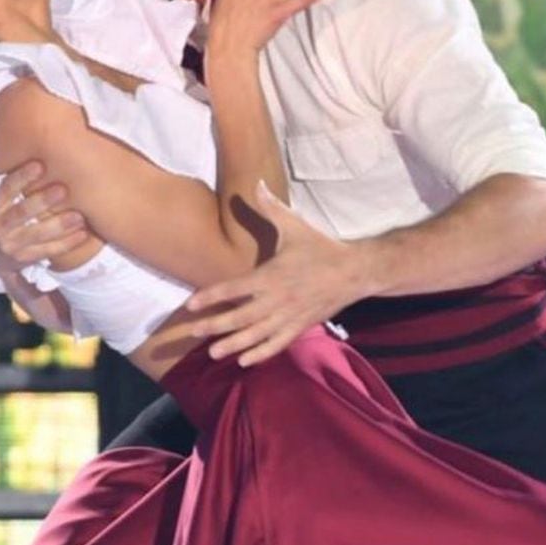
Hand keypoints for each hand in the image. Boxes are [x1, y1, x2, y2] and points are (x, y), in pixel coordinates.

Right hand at [0, 161, 89, 271]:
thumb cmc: (6, 216)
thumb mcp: (2, 201)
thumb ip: (17, 183)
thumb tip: (43, 148)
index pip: (5, 189)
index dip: (22, 178)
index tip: (40, 165)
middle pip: (20, 213)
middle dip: (42, 201)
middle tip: (63, 190)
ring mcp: (8, 246)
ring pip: (36, 235)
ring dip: (59, 225)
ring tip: (79, 216)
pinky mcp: (23, 260)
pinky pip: (47, 251)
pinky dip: (66, 243)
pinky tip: (83, 233)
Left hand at [184, 183, 370, 365]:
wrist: (355, 271)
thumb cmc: (321, 247)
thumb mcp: (295, 226)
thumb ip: (271, 208)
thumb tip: (256, 183)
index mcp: (272, 275)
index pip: (235, 288)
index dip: (211, 296)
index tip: (191, 305)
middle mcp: (277, 299)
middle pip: (241, 316)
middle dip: (215, 325)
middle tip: (193, 333)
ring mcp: (289, 315)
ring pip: (256, 334)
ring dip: (234, 344)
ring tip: (213, 353)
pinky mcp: (301, 326)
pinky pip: (277, 343)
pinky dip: (261, 353)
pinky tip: (245, 361)